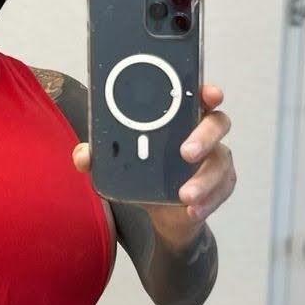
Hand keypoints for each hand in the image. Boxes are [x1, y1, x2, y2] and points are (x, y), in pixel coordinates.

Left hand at [72, 83, 235, 231]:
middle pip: (217, 124)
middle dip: (204, 136)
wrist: (162, 212)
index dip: (206, 92)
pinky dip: (207, 202)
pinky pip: (220, 192)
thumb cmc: (145, 171)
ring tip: (185, 195)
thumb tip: (84, 156)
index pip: (198, 96)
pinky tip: (191, 210)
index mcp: (181, 117)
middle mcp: (204, 133)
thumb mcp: (120, 162)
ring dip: (204, 180)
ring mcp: (215, 159)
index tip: (208, 94)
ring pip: (221, 163)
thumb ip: (100, 156)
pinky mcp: (220, 186)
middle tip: (186, 152)